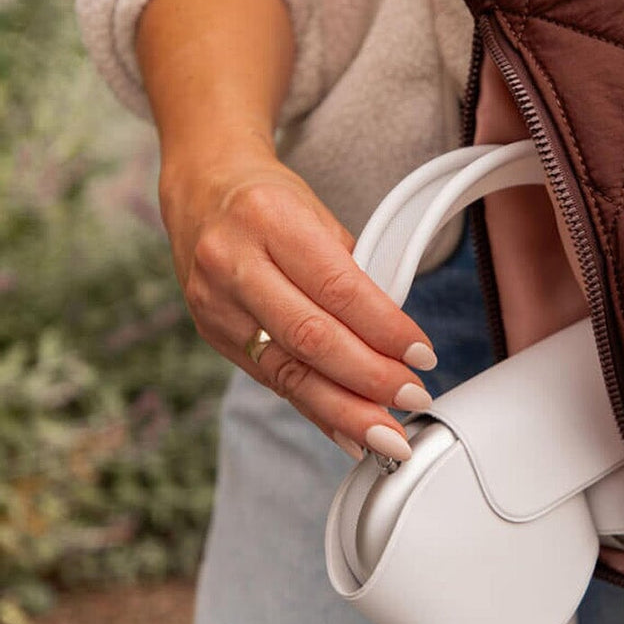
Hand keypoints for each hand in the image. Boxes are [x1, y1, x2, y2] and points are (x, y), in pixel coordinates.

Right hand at [160, 141, 434, 460]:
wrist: (202, 191)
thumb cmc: (271, 201)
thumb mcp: (318, 216)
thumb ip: (352, 277)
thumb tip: (394, 347)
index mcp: (269, 219)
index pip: (338, 288)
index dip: (385, 330)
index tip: (422, 357)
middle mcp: (232, 262)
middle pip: (311, 337)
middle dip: (369, 378)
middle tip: (413, 396)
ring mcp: (215, 303)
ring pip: (289, 371)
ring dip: (345, 410)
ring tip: (387, 433)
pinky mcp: (211, 334)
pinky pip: (273, 382)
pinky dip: (316, 410)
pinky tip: (348, 431)